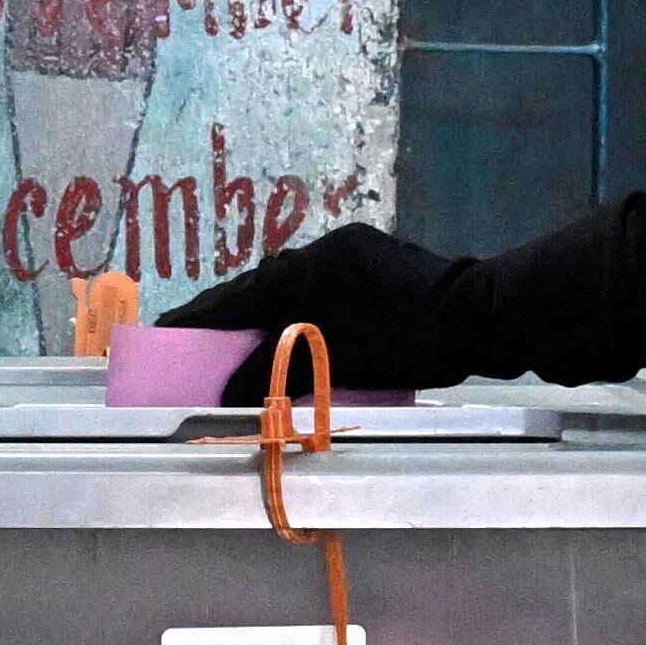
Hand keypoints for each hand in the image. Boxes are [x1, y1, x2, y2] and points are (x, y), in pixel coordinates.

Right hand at [155, 222, 468, 397]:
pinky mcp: (383, 274)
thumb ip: (274, 374)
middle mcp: (327, 254)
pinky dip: (303, 323)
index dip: (197, 321)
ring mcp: (358, 260)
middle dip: (229, 325)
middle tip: (195, 352)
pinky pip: (325, 299)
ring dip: (268, 326)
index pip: (237, 298)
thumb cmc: (407, 337)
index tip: (160, 334)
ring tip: (240, 356)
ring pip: (296, 296)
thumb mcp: (332, 361)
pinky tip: (296, 347)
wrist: (484, 316)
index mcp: (308, 266)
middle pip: (263, 293)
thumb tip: (229, 390)